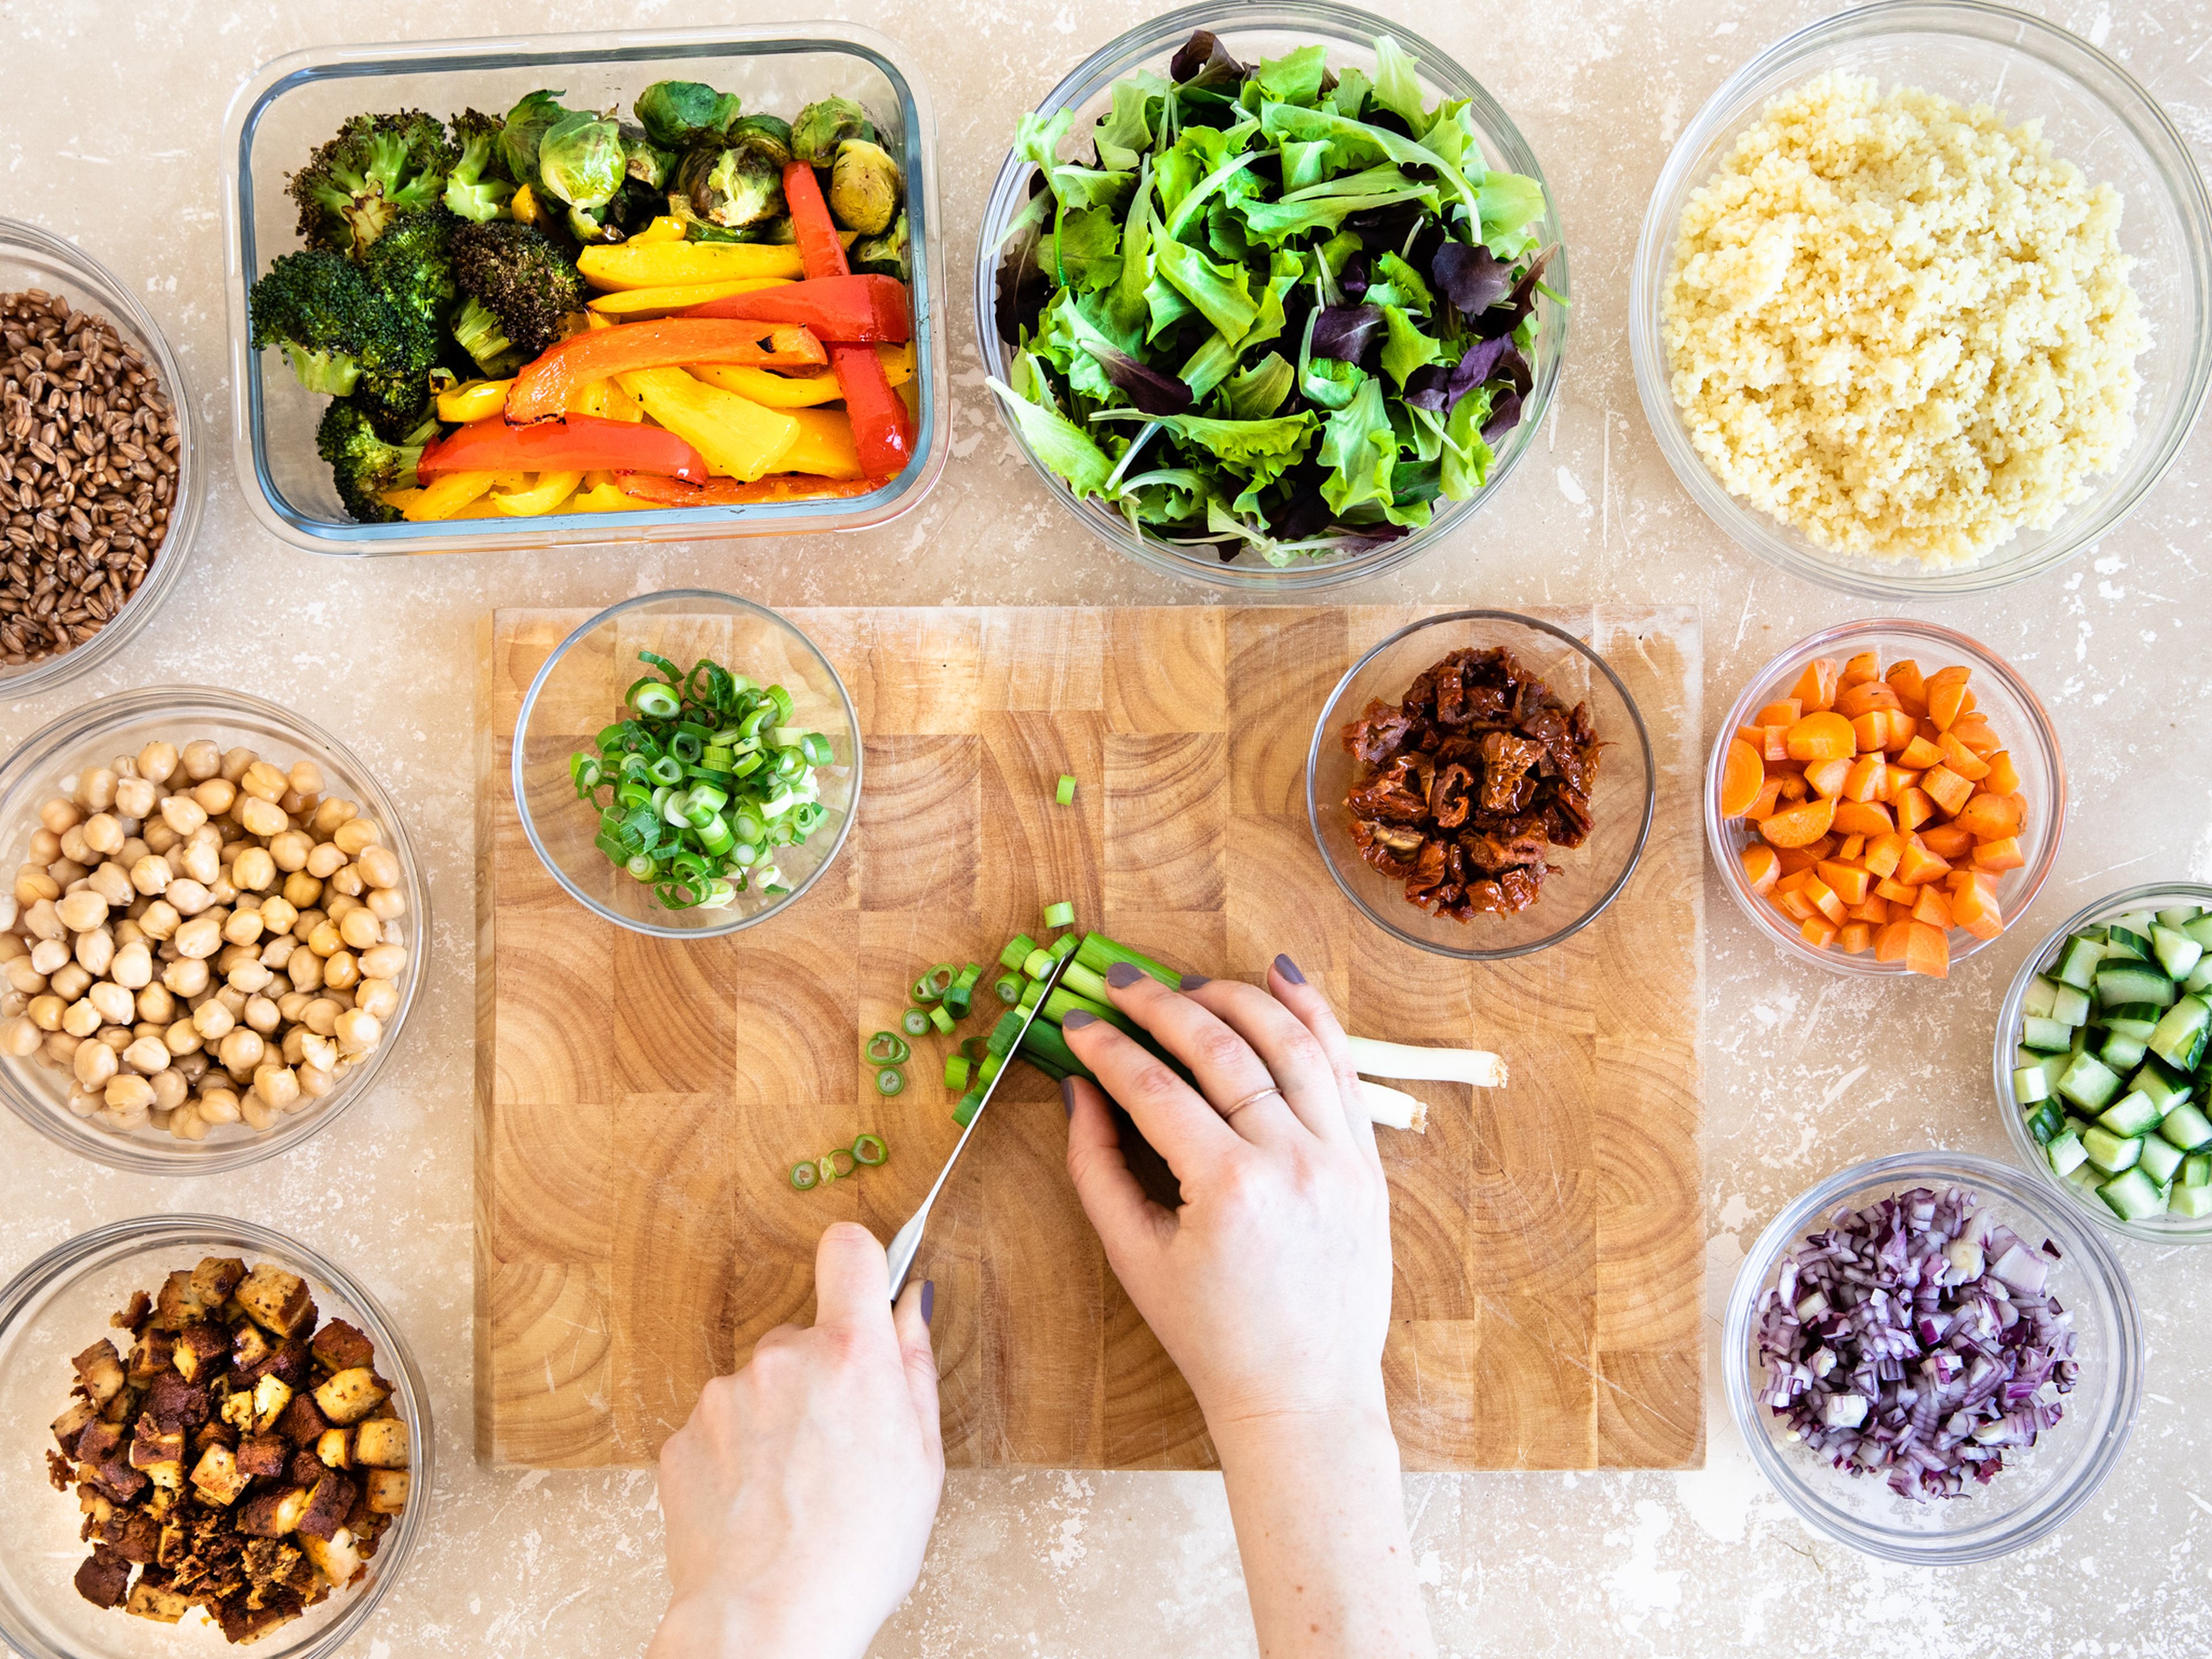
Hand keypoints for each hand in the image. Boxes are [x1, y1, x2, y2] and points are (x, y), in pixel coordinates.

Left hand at [648, 1223, 942, 1658]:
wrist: (765, 1620)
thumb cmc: (857, 1553)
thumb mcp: (923, 1460)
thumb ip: (915, 1366)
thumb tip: (910, 1303)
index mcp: (851, 1355)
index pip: (849, 1251)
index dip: (859, 1263)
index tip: (863, 1289)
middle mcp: (782, 1359)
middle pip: (806, 1337)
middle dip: (823, 1378)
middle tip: (840, 1450)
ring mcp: (724, 1397)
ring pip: (760, 1387)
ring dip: (777, 1422)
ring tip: (796, 1493)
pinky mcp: (683, 1437)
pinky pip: (720, 1429)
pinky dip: (738, 1457)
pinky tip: (759, 1507)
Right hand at [1059, 954, 1392, 1429]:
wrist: (1301, 1392)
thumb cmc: (1212, 1336)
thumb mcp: (1134, 1257)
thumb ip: (1097, 1167)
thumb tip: (1080, 1089)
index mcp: (1230, 1191)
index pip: (1156, 1088)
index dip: (1109, 1048)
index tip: (1078, 1021)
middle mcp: (1293, 1162)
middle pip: (1222, 1050)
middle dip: (1163, 1005)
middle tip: (1123, 982)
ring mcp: (1340, 1158)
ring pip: (1291, 1043)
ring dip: (1237, 998)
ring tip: (1192, 983)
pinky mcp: (1367, 1162)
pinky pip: (1342, 1069)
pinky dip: (1314, 1016)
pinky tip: (1281, 978)